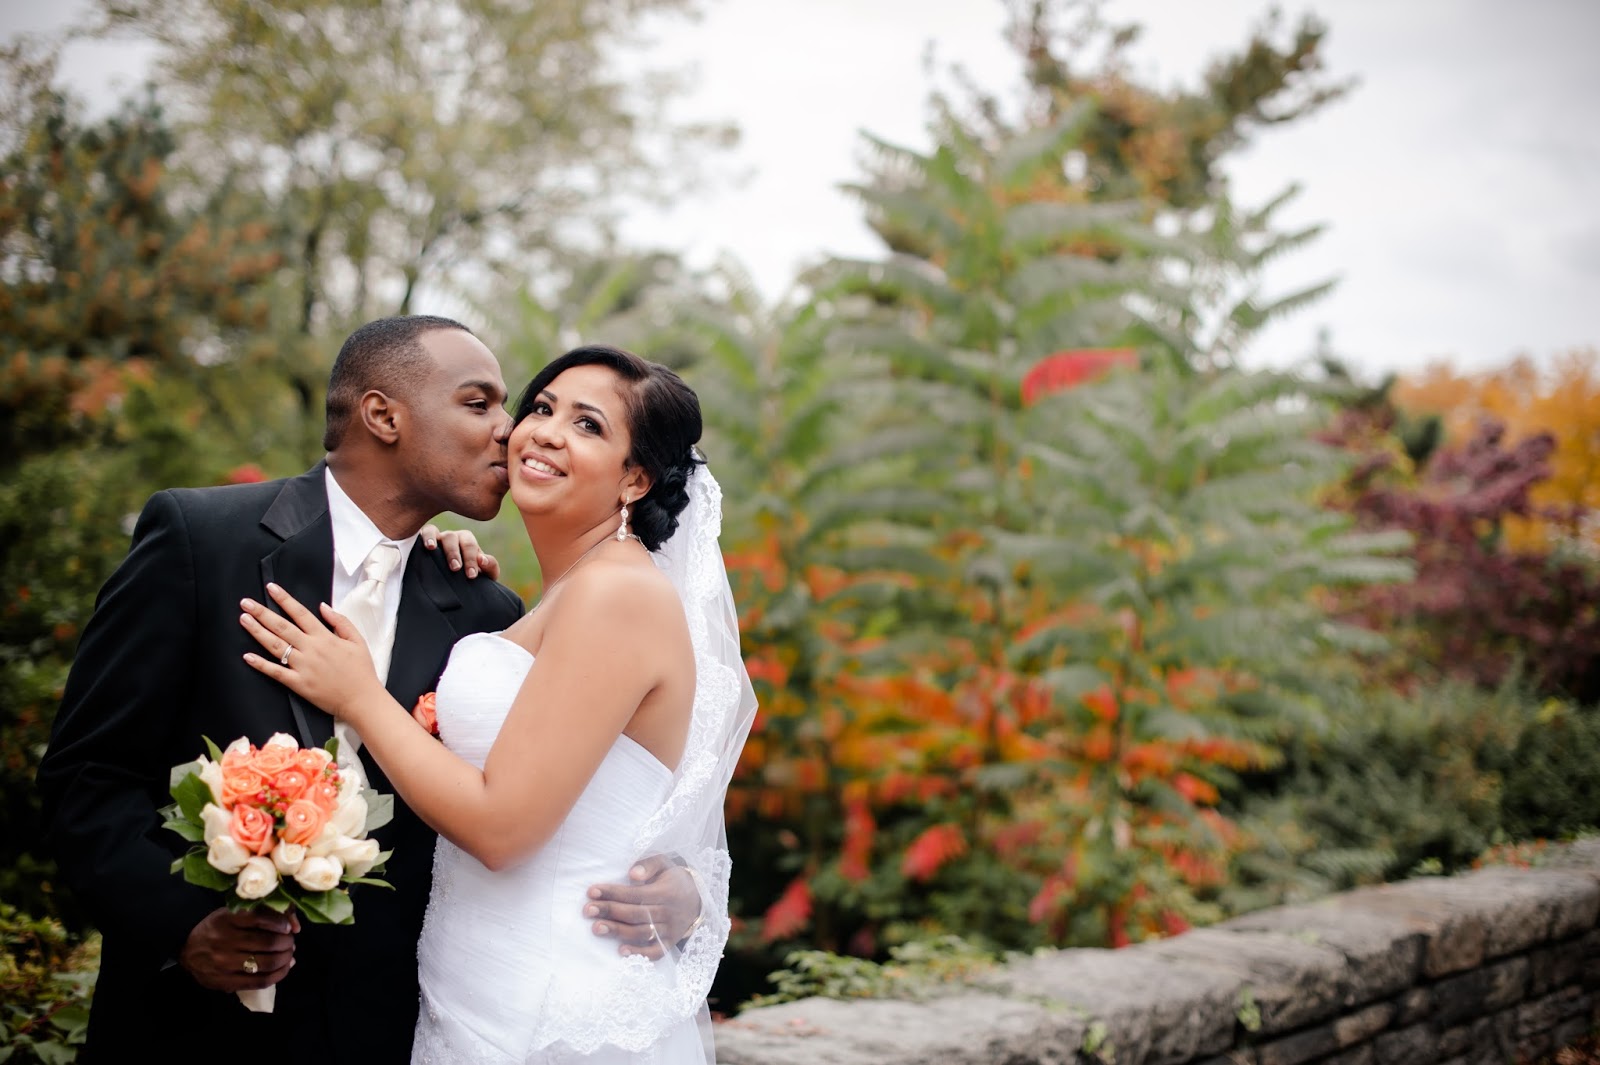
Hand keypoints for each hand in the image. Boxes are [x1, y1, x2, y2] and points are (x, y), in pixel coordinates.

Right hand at [178, 907, 299, 991]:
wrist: (187, 949)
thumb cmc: (217, 927)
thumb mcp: (233, 913)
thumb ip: (263, 912)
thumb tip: (295, 926)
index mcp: (226, 919)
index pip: (261, 918)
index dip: (281, 923)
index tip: (287, 926)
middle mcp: (225, 941)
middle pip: (270, 943)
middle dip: (287, 942)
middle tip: (289, 941)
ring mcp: (225, 964)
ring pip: (268, 963)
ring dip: (286, 958)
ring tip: (288, 953)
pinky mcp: (226, 982)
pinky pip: (260, 981)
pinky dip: (279, 974)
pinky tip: (284, 967)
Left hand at [240, 584, 382, 720]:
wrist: (362, 699)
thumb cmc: (362, 670)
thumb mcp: (358, 641)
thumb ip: (340, 621)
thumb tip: (323, 607)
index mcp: (325, 637)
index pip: (300, 613)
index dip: (284, 599)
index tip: (271, 588)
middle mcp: (311, 649)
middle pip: (282, 627)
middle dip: (262, 613)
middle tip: (246, 603)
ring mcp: (303, 667)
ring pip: (276, 646)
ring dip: (258, 632)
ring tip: (244, 620)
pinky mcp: (299, 684)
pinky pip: (276, 672)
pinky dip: (261, 664)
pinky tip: (247, 656)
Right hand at [419, 524, 498, 579]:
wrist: (454, 589)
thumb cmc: (469, 578)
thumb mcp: (485, 575)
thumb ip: (490, 567)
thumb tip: (482, 559)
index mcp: (467, 542)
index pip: (469, 546)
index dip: (471, 559)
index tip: (471, 575)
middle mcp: (451, 537)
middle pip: (452, 537)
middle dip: (454, 553)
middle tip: (456, 568)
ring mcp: (435, 538)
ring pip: (434, 531)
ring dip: (434, 539)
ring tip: (431, 549)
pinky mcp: (420, 543)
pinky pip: (422, 533)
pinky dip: (423, 536)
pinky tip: (424, 545)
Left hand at [584, 855, 702, 959]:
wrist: (698, 899)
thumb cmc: (673, 879)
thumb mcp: (665, 864)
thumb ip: (648, 864)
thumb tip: (632, 874)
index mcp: (666, 892)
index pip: (635, 894)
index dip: (613, 893)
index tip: (592, 892)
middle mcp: (668, 912)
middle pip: (635, 914)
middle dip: (609, 911)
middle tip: (588, 910)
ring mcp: (670, 929)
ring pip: (642, 932)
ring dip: (618, 931)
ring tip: (596, 928)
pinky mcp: (671, 942)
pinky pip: (656, 952)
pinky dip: (639, 953)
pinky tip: (621, 951)